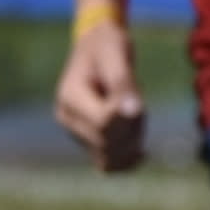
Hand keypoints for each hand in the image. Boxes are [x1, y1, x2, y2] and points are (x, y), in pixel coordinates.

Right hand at [55, 10, 148, 175]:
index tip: (136, 94)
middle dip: (133, 126)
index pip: (102, 122)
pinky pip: (109, 164)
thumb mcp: (116, 54)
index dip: (127, 114)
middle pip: (107, 141)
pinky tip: (142, 147)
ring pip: (111, 156)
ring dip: (134, 140)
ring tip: (137, 114)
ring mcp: (76, 133)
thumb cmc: (107, 45)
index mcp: (69, 97)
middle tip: (139, 100)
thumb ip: (123, 83)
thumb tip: (134, 111)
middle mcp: (67, 119)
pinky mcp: (88, 142)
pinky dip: (129, 158)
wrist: (97, 46)